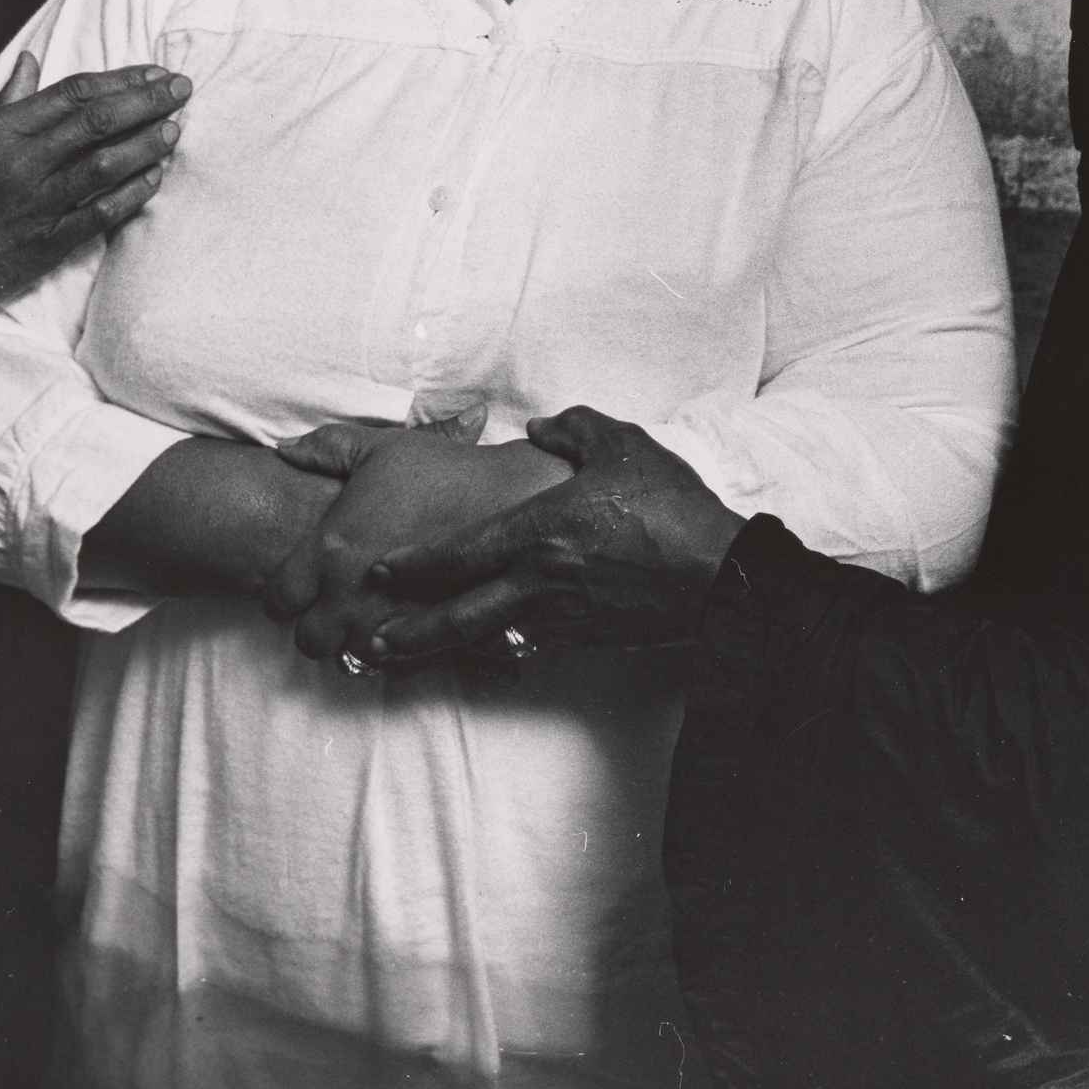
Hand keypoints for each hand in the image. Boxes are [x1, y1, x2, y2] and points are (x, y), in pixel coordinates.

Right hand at [0, 52, 189, 319]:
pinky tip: (155, 178)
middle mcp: (22, 162)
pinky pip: (99, 215)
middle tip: (182, 91)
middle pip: (99, 123)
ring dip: (148, 145)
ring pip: (106, 166)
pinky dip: (132, 195)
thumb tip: (31, 63)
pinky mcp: (45, 243)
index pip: (74, 93)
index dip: (121, 79)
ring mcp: (36, 204)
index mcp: (0, 128)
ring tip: (176, 131)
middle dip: (148, 102)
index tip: (154, 72)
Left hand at [264, 414, 570, 639]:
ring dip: (359, 643)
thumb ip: (328, 447)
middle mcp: (354, 596)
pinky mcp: (433, 643)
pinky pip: (401, 669)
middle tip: (336, 607)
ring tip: (375, 617)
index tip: (297, 589)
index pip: (276, 600)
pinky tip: (409, 626)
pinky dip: (402, 653)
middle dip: (318, 628)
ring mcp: (395, 625)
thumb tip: (284, 447)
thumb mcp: (382, 448)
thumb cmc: (446, 469)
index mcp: (333, 550)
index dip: (282, 597)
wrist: (517, 497)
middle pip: (309, 643)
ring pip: (354, 661)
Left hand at [292, 408, 746, 667]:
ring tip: (400, 664)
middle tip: (366, 645)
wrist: (722, 576)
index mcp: (539, 532)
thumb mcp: (623, 445)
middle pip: (457, 616)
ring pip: (485, 640)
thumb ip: (574, 427)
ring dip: (440, 652)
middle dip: (408, 634)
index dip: (415, 565)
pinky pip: (527, 646)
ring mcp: (562, 617)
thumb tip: (540, 425)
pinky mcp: (587, 638)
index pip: (460, 554)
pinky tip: (482, 654)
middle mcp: (539, 582)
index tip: (381, 571)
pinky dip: (496, 651)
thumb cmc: (672, 506)